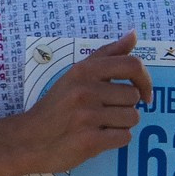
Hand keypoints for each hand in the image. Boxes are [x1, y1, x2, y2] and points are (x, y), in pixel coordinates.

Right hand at [13, 33, 152, 172]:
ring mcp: (87, 116)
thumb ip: (107, 54)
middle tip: (104, 112)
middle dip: (125, 107)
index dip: (145, 79)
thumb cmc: (57, 105)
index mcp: (84, 70)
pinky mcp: (90, 140)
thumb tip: (134, 35)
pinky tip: (98, 137)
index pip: (132, 65)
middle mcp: (86, 90)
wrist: (29, 139)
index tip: (144, 92)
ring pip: (132, 118)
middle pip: (134, 96)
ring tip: (100, 124)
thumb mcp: (76, 74)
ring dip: (121, 124)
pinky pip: (124, 137)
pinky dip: (116, 139)